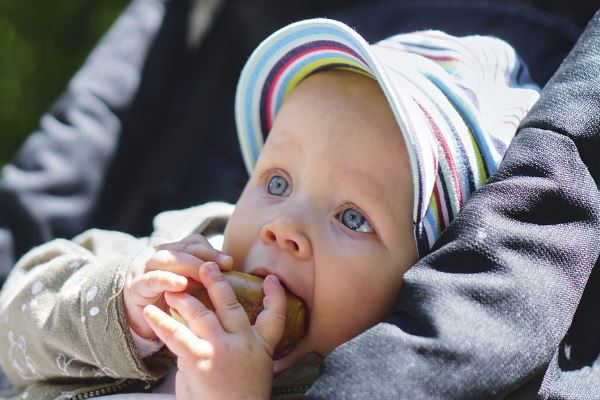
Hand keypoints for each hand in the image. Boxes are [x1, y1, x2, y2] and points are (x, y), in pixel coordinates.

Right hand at [124, 234, 233, 338]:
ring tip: (205, 274)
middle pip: (183, 249)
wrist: (139, 320)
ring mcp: (145, 268)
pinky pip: (151, 279)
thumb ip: (204, 276)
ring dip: (188, 265)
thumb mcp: (189, 286)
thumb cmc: (169, 301)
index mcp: (173, 251)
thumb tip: (232, 271)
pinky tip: (181, 285)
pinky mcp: (136, 286)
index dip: (211, 250)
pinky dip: (166, 280)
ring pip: (168, 260)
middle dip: (204, 256)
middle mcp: (158, 255)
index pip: (194, 243)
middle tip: (223, 265)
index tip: (229, 263)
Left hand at [143, 262, 286, 399]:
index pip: (274, 316)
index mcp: (261, 348)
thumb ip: (237, 350)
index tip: (272, 279)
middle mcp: (243, 343)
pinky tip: (151, 313)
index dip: (275, 296)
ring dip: (185, 299)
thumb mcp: (252, 372)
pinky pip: (177, 334)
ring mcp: (221, 349)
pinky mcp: (200, 358)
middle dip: (217, 282)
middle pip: (230, 304)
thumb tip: (212, 336)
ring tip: (172, 289)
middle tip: (206, 266)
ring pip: (202, 314)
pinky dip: (161, 322)